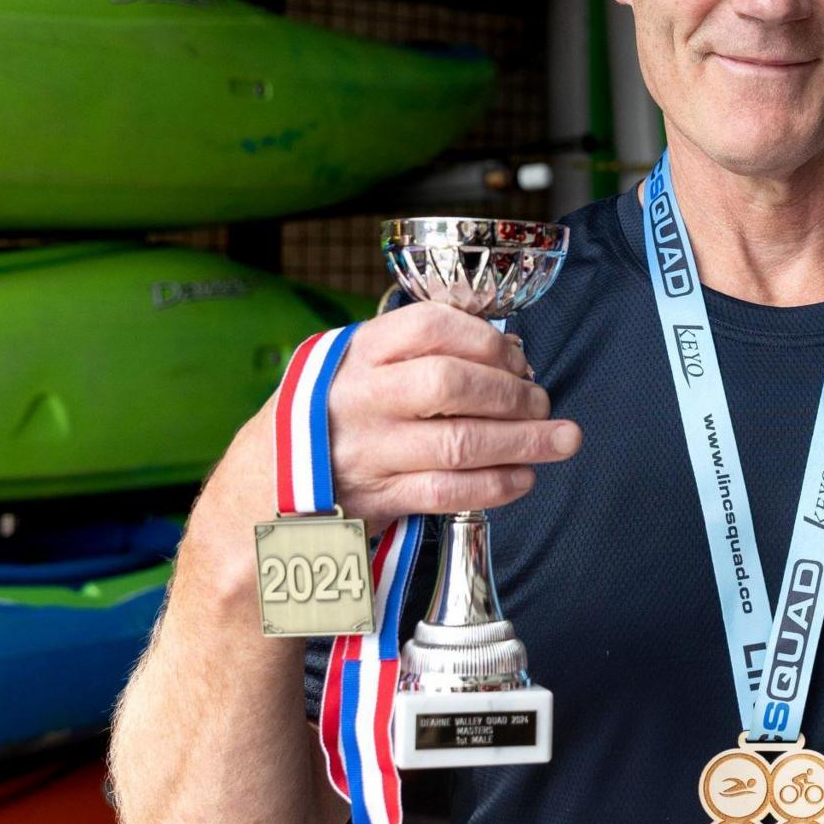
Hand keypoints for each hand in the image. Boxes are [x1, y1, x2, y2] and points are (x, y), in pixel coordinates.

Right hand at [214, 302, 581, 532]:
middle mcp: (360, 397)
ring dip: (521, 442)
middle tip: (543, 403)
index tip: (518, 358)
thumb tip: (511, 354)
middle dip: (512, 395)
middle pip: (451, 385)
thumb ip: (420, 352)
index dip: (487, 339)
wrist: (262, 485)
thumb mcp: (359, 366)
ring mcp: (366, 450)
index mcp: (357, 352)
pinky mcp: (375, 498)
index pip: (431, 326)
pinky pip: (446, 492)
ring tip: (560, 440)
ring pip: (457, 444)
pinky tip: (523, 477)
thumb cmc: (331, 415)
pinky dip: (494, 485)